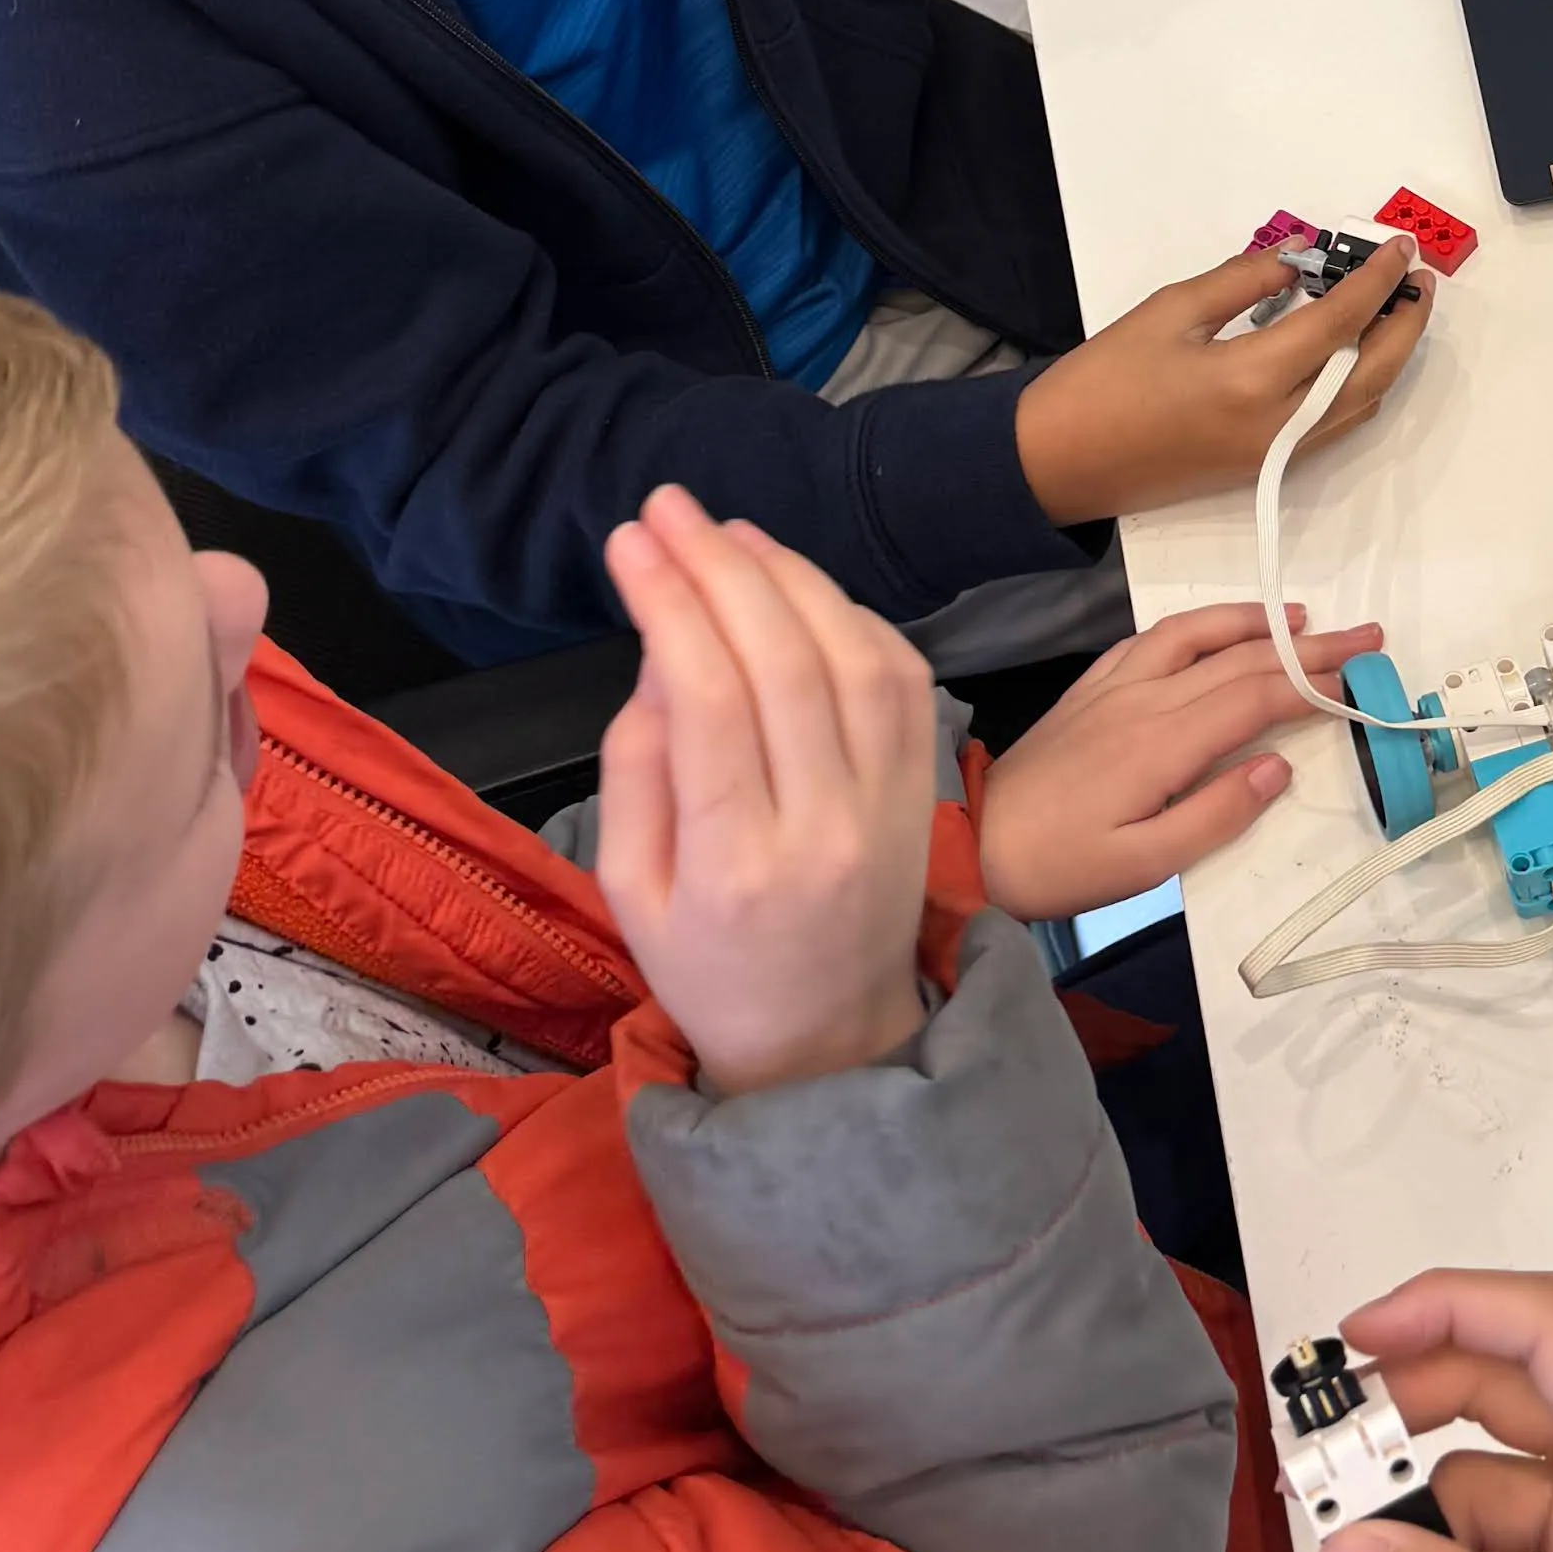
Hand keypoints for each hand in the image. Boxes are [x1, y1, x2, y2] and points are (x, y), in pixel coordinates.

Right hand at [595, 487, 938, 1093]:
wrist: (831, 1044)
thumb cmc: (710, 967)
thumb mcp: (632, 892)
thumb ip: (637, 770)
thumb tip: (661, 654)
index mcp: (739, 866)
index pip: (710, 700)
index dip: (670, 602)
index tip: (628, 541)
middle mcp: (828, 827)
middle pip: (787, 662)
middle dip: (723, 567)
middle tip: (668, 507)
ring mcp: (891, 805)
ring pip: (855, 656)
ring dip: (791, 575)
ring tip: (728, 532)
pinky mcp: (925, 788)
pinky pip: (899, 677)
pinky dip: (849, 614)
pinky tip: (797, 585)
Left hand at [975, 599, 1378, 919]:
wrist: (970, 844)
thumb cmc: (1060, 867)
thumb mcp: (1143, 865)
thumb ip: (1215, 817)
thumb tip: (1278, 768)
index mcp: (1162, 743)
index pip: (1254, 697)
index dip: (1313, 683)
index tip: (1362, 678)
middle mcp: (1141, 700)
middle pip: (1236, 659)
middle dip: (1305, 645)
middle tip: (1364, 635)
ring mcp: (1110, 689)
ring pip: (1191, 634)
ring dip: (1249, 620)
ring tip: (1297, 615)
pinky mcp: (1086, 692)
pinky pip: (1146, 640)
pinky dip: (1191, 626)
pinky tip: (1209, 630)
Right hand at [1017, 244, 1427, 525]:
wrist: (1061, 464)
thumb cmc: (1104, 379)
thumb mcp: (1169, 311)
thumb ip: (1242, 283)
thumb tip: (1297, 260)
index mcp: (1251, 378)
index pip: (1340, 323)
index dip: (1377, 281)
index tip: (1400, 246)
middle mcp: (1279, 424)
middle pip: (1373, 372)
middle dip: (1405, 323)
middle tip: (1416, 277)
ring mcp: (1277, 453)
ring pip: (1361, 404)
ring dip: (1391, 356)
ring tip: (1397, 308)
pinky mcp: (1267, 468)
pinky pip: (1336, 425)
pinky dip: (1361, 386)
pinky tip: (1356, 352)